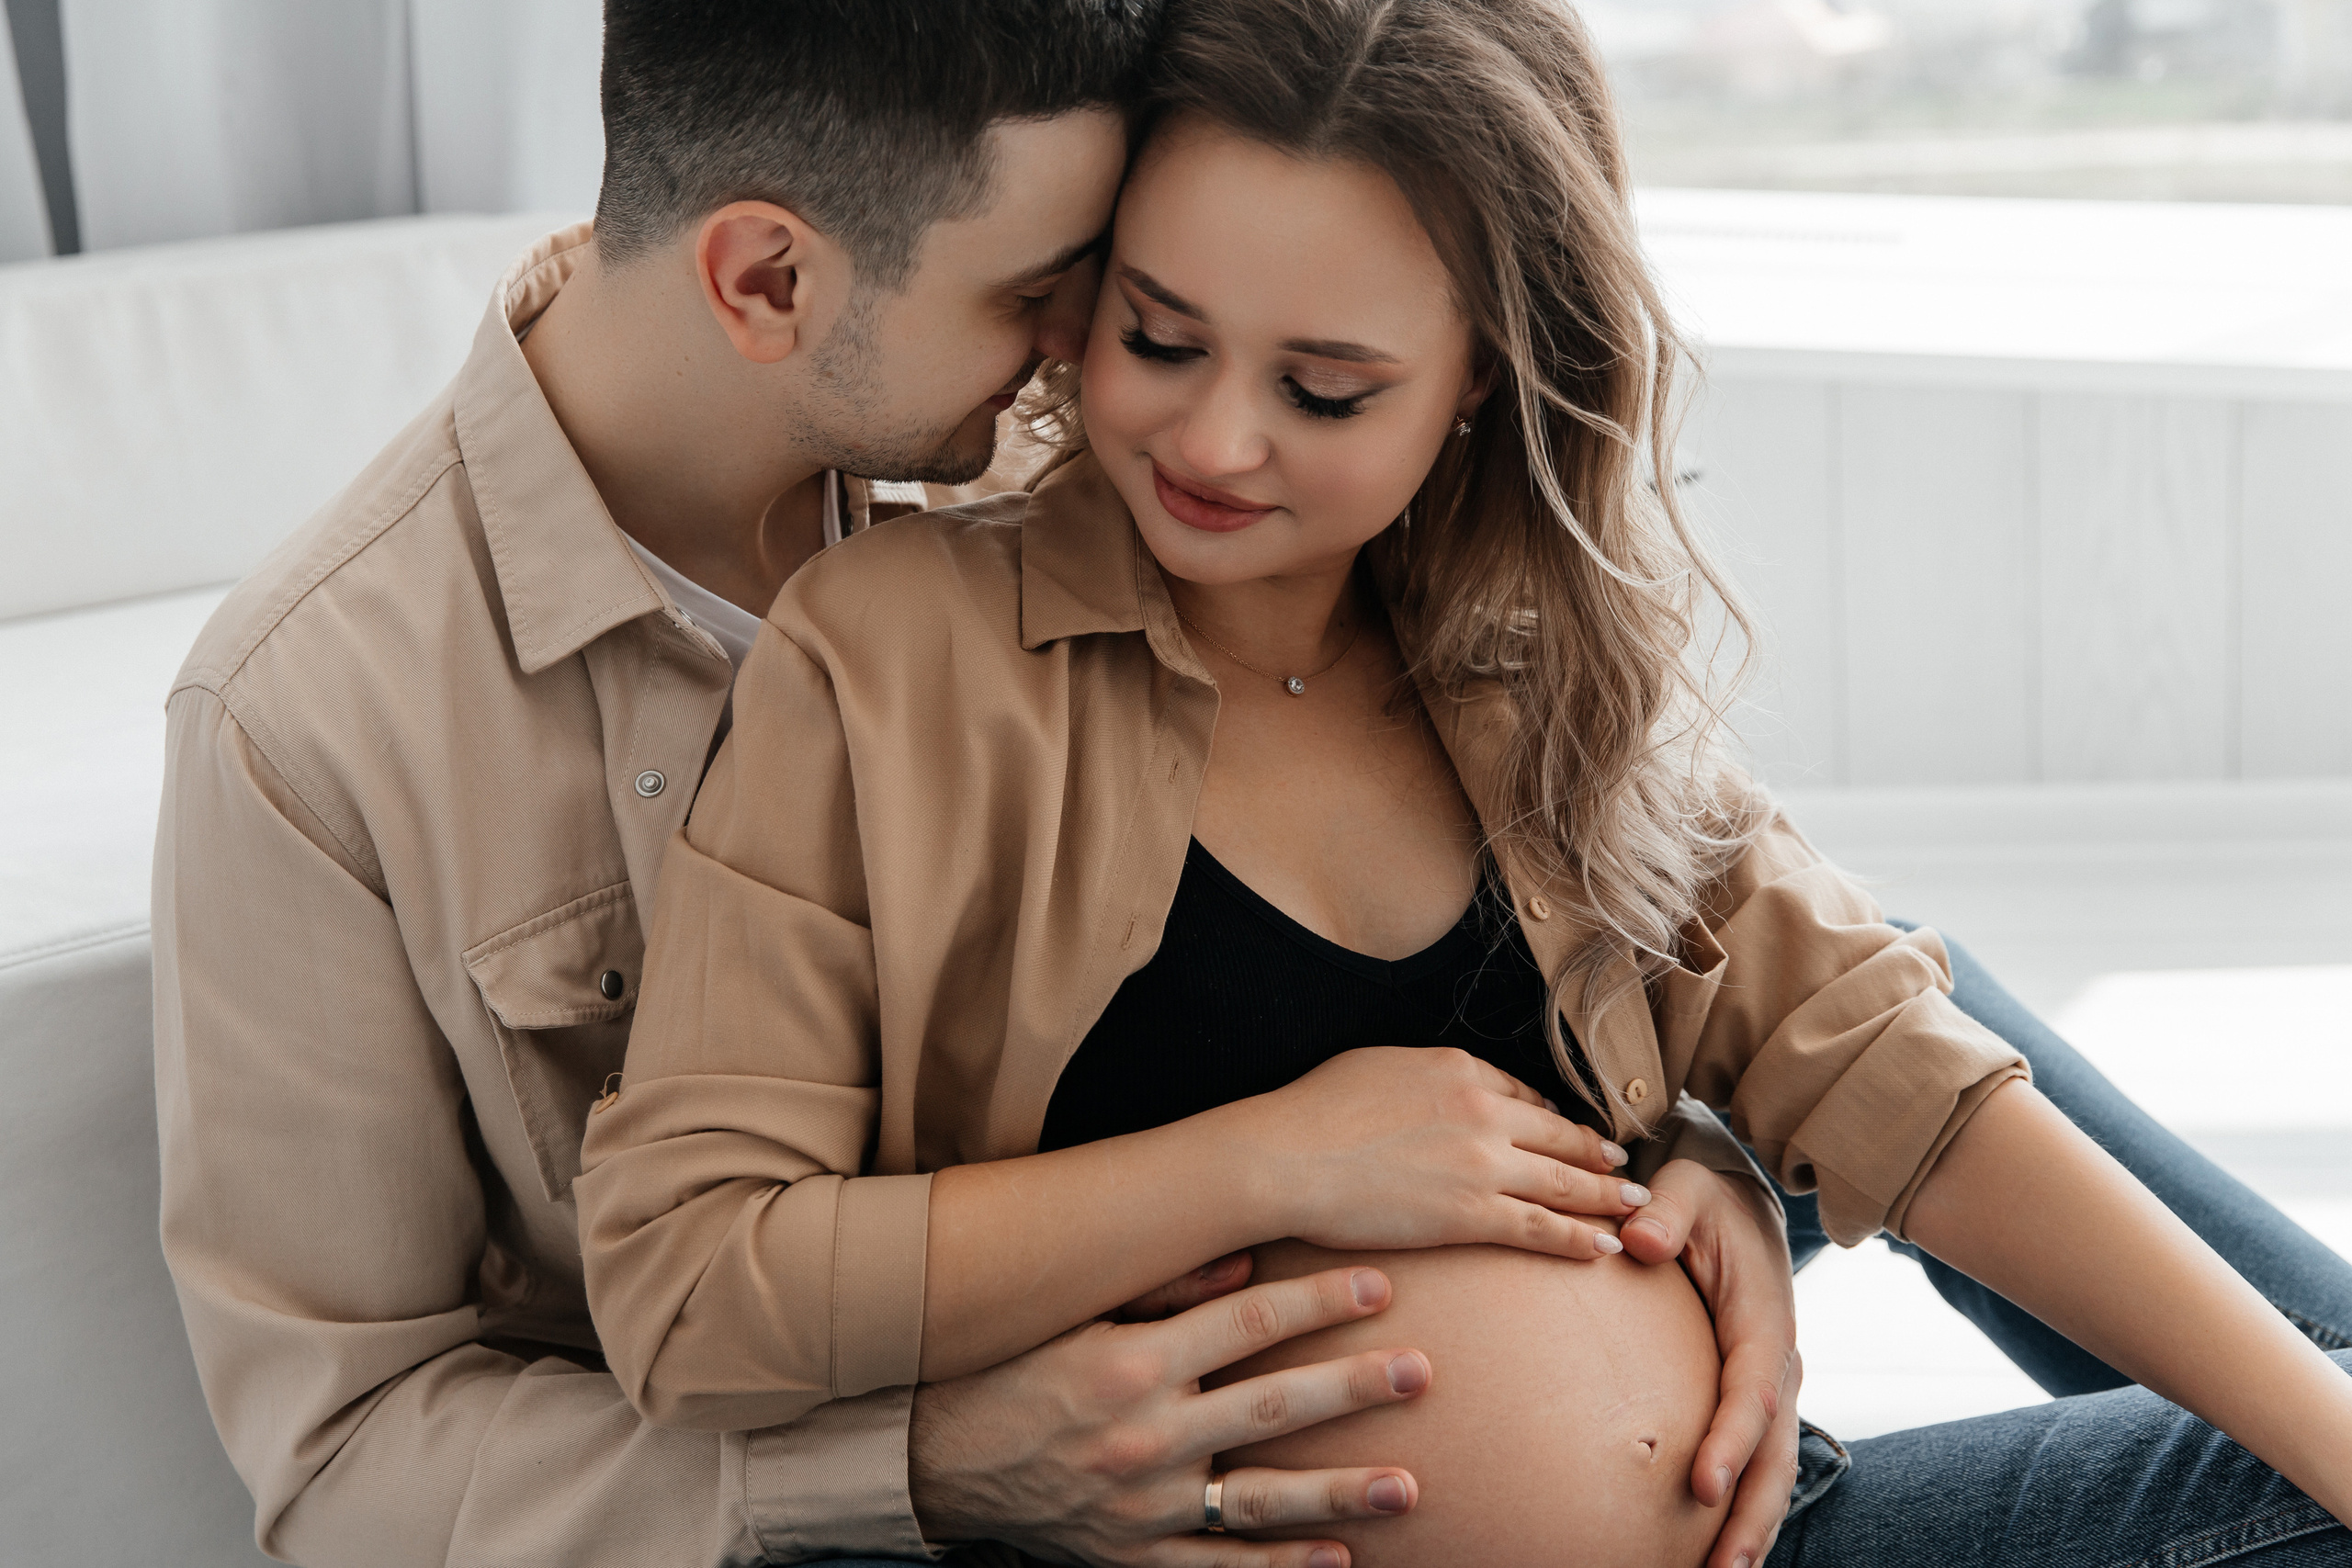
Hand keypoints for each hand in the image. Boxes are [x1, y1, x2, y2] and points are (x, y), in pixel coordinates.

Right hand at [910, 1265, 1428, 1567]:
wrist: (931, 1459)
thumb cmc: (1006, 1367)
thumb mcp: (1071, 1313)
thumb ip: (1160, 1287)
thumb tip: (1245, 1257)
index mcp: (1131, 1363)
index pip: (1246, 1325)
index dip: (1318, 1301)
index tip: (1382, 1283)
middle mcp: (1143, 1435)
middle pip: (1270, 1408)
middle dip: (1352, 1387)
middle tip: (1423, 1372)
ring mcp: (1142, 1507)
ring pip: (1258, 1501)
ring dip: (1339, 1494)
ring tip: (1408, 1488)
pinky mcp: (1133, 1558)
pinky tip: (1337, 1564)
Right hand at [1235, 1046, 1642, 1261]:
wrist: (1286, 1156)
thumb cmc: (1311, 1113)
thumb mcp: (1374, 1067)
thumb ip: (1419, 1078)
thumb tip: (1431, 1089)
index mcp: (1458, 1069)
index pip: (1524, 1096)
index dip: (1554, 1120)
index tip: (1571, 1134)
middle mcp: (1482, 1109)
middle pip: (1559, 1135)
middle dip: (1598, 1155)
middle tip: (1627, 1169)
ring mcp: (1481, 1162)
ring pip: (1564, 1180)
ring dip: (1607, 1196)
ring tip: (1636, 1207)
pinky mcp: (1470, 1213)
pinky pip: (1541, 1226)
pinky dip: (1579, 1237)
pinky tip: (1603, 1246)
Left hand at [1621, 1159, 1802, 1567]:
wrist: (1732, 1193)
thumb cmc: (1701, 1191)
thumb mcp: (1684, 1183)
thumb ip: (1665, 1209)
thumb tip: (1641, 1241)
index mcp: (1763, 1316)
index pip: (1751, 1389)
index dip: (1732, 1441)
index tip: (1703, 1486)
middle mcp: (1777, 1359)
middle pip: (1774, 1450)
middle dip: (1752, 1513)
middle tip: (1721, 1567)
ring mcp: (1769, 1382)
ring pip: (1772, 1467)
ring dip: (1752, 1525)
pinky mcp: (1752, 1394)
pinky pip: (1755, 1456)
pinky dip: (1743, 1505)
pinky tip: (1716, 1549)